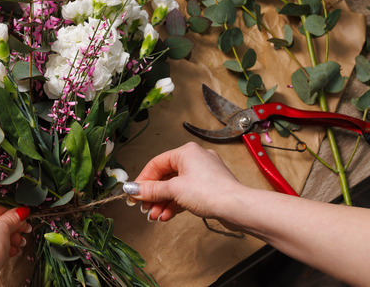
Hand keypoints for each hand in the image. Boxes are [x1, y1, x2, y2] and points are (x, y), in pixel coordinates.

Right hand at [126, 142, 246, 223]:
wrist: (237, 208)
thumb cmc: (210, 192)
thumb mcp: (174, 190)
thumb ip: (151, 190)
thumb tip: (132, 188)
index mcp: (186, 152)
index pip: (156, 164)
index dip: (143, 180)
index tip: (134, 193)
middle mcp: (195, 159)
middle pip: (166, 177)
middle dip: (154, 195)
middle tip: (144, 207)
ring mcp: (203, 174)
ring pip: (175, 187)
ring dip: (163, 202)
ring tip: (154, 216)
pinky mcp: (208, 188)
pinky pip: (186, 193)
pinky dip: (175, 204)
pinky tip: (166, 216)